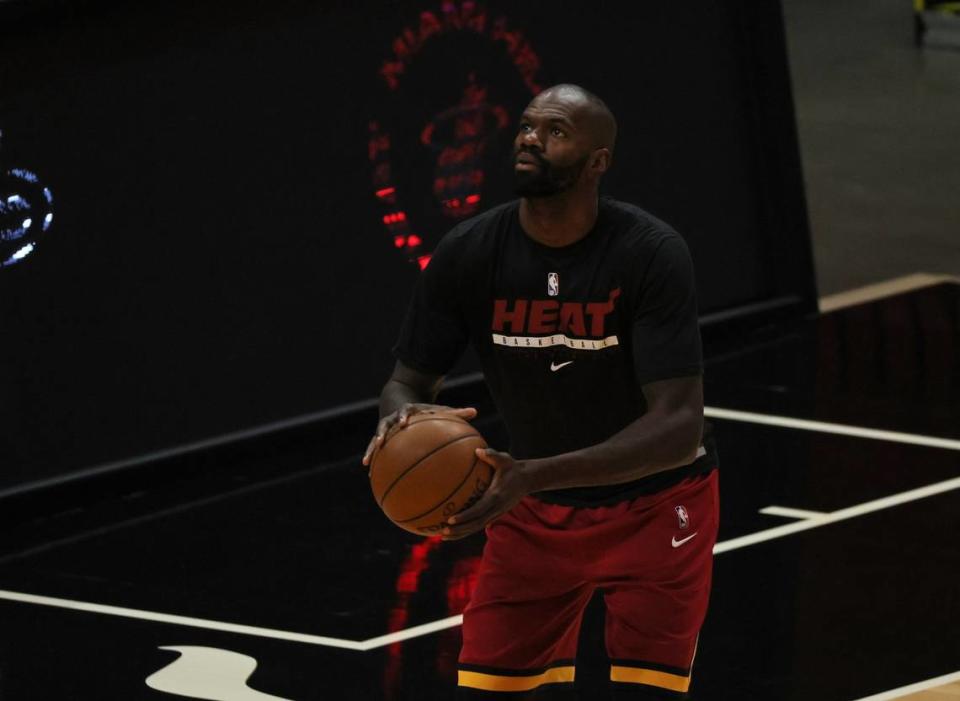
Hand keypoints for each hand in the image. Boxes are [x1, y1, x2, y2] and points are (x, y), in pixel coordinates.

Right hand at [361, 403, 477, 468]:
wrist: (401, 404)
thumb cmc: (426, 411)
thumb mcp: (439, 410)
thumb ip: (456, 412)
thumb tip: (475, 412)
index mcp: (407, 411)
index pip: (404, 411)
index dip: (403, 416)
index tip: (403, 424)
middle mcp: (392, 419)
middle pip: (383, 425)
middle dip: (381, 433)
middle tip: (379, 442)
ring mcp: (384, 429)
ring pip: (374, 439)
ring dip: (370, 450)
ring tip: (367, 463)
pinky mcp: (381, 438)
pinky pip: (375, 451)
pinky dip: (374, 462)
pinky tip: (371, 477)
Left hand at [441, 448, 529, 539]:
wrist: (527, 479)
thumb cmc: (512, 468)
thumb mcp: (504, 459)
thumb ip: (492, 455)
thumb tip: (477, 450)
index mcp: (496, 496)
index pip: (478, 510)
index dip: (464, 516)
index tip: (451, 519)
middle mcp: (496, 508)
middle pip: (475, 524)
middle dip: (459, 530)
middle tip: (443, 532)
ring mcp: (496, 513)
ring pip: (476, 527)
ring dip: (461, 533)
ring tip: (443, 536)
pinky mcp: (495, 515)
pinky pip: (478, 524)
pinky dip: (466, 529)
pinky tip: (453, 531)